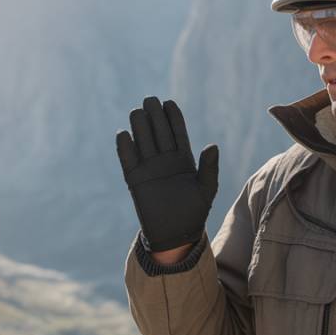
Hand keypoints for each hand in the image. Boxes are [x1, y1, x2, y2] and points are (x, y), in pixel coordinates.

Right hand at [116, 96, 218, 251]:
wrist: (176, 235)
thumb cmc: (195, 212)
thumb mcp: (206, 189)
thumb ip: (209, 168)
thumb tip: (212, 145)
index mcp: (183, 159)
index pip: (177, 133)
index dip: (173, 118)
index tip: (169, 103)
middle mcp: (165, 160)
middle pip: (158, 133)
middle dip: (154, 116)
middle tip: (150, 100)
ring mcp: (149, 169)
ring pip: (143, 142)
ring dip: (139, 127)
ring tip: (137, 112)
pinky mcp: (135, 181)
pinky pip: (128, 161)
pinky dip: (125, 148)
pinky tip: (123, 134)